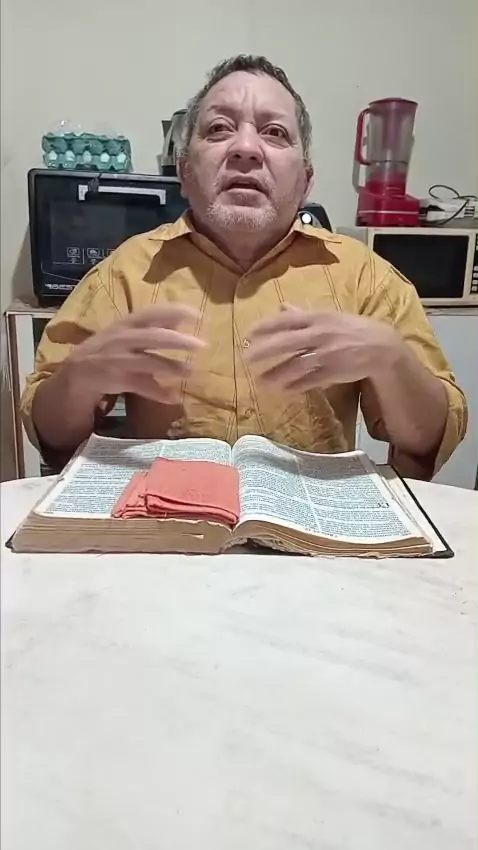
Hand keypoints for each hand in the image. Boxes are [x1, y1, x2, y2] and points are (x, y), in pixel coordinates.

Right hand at [63, 304, 204, 403]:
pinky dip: (158, 392)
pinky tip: (174, 397)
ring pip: (148, 362)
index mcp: (125, 324)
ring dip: (171, 367)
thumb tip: (180, 320)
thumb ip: (152, 326)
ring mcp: (118, 360)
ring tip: (191, 371)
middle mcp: (122, 339)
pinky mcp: (116, 380)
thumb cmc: (109, 348)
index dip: (173, 311)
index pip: (151, 313)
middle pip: (152, 337)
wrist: (78, 371)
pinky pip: (141, 386)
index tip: (197, 314)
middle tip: (201, 344)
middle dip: (176, 340)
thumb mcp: (127, 332)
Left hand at [245, 304, 401, 391]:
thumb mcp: (328, 316)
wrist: (380, 346)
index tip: (248, 334)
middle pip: (286, 343)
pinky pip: (310, 381)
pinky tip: (284, 390)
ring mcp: (327, 354)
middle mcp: (320, 334)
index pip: (286, 321)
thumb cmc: (351, 328)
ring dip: (277, 374)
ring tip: (262, 381)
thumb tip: (282, 307)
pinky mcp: (333, 372)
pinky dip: (296, 386)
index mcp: (318, 318)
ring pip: (296, 365)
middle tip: (245, 358)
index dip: (265, 327)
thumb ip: (303, 314)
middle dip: (264, 351)